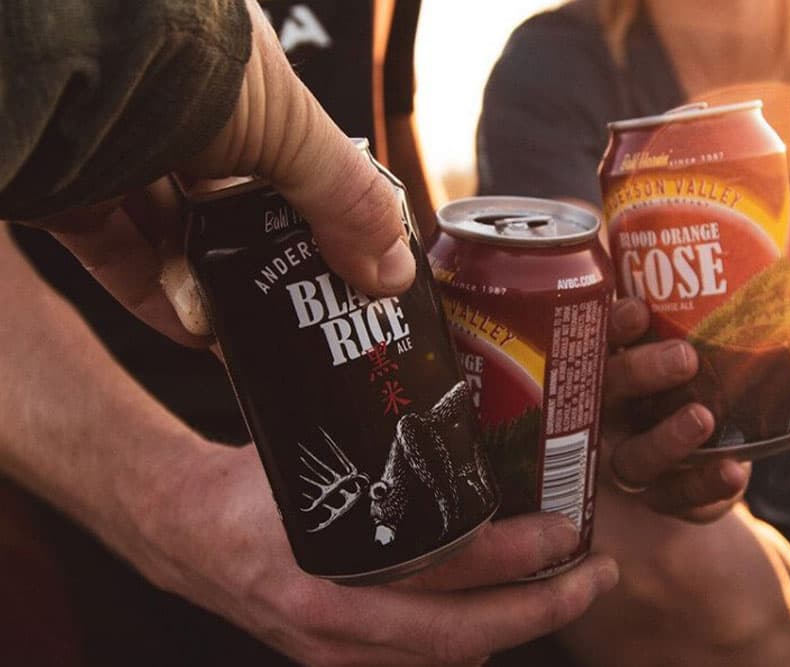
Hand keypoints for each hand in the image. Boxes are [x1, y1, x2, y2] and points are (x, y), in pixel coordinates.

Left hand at [28, 0, 413, 346]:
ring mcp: (116, 149)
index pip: (292, 152)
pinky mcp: (66, 191)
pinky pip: (118, 254)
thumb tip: (393, 274)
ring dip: (215, 287)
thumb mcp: (288, 128)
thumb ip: (342, 199)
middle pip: (233, 203)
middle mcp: (175, 108)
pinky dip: (158, 296)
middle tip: (306, 312)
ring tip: (254, 334)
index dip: (320, 209)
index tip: (344, 261)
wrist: (54, 51)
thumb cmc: (176, 55)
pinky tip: (197, 332)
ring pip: (175, 233)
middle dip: (269, 262)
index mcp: (236, 75)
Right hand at [130, 442, 618, 665]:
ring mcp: (335, 652)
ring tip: (564, 591)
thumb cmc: (249, 483)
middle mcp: (337, 619)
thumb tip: (461, 402)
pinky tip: (502, 616)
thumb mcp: (314, 448)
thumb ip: (380, 443)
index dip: (518, 553)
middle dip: (546, 610)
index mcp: (331, 558)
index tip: (569, 530)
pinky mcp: (334, 664)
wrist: (183, 533)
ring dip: (516, 631)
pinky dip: (472, 647)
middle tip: (599, 575)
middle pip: (466, 635)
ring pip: (449, 661)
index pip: (449, 564)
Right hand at [601, 298, 789, 521]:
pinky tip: (734, 474)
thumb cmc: (710, 395)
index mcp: (624, 365)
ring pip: (633, 454)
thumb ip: (772, 346)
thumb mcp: (730, 368)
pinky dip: (703, 486)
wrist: (706, 467)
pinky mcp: (658, 498)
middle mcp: (616, 413)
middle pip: (609, 392)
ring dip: (667, 438)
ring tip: (703, 418)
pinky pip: (673, 498)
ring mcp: (630, 459)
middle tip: (684, 357)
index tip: (639, 308)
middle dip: (640, 371)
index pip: (606, 339)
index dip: (616, 324)